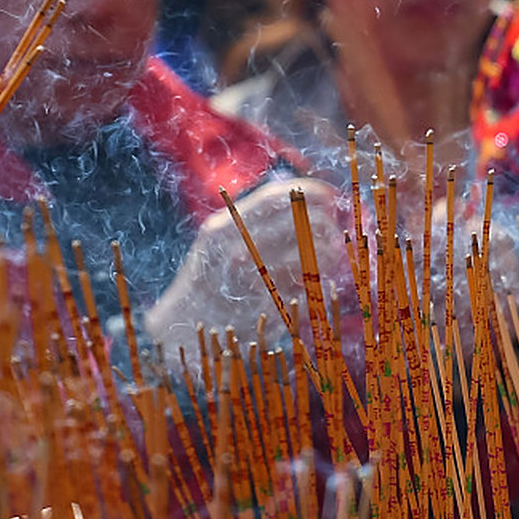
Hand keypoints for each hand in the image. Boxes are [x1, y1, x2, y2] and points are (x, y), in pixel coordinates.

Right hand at [145, 179, 347, 361]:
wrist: (183, 327)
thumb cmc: (208, 278)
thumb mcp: (218, 240)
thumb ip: (251, 220)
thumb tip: (299, 199)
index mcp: (224, 227)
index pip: (275, 198)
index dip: (308, 191)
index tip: (329, 194)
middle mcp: (237, 249)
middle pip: (298, 223)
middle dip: (325, 222)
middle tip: (334, 227)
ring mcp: (252, 279)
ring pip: (308, 255)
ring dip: (328, 252)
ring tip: (333, 252)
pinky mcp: (266, 306)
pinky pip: (305, 285)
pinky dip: (318, 278)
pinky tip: (320, 277)